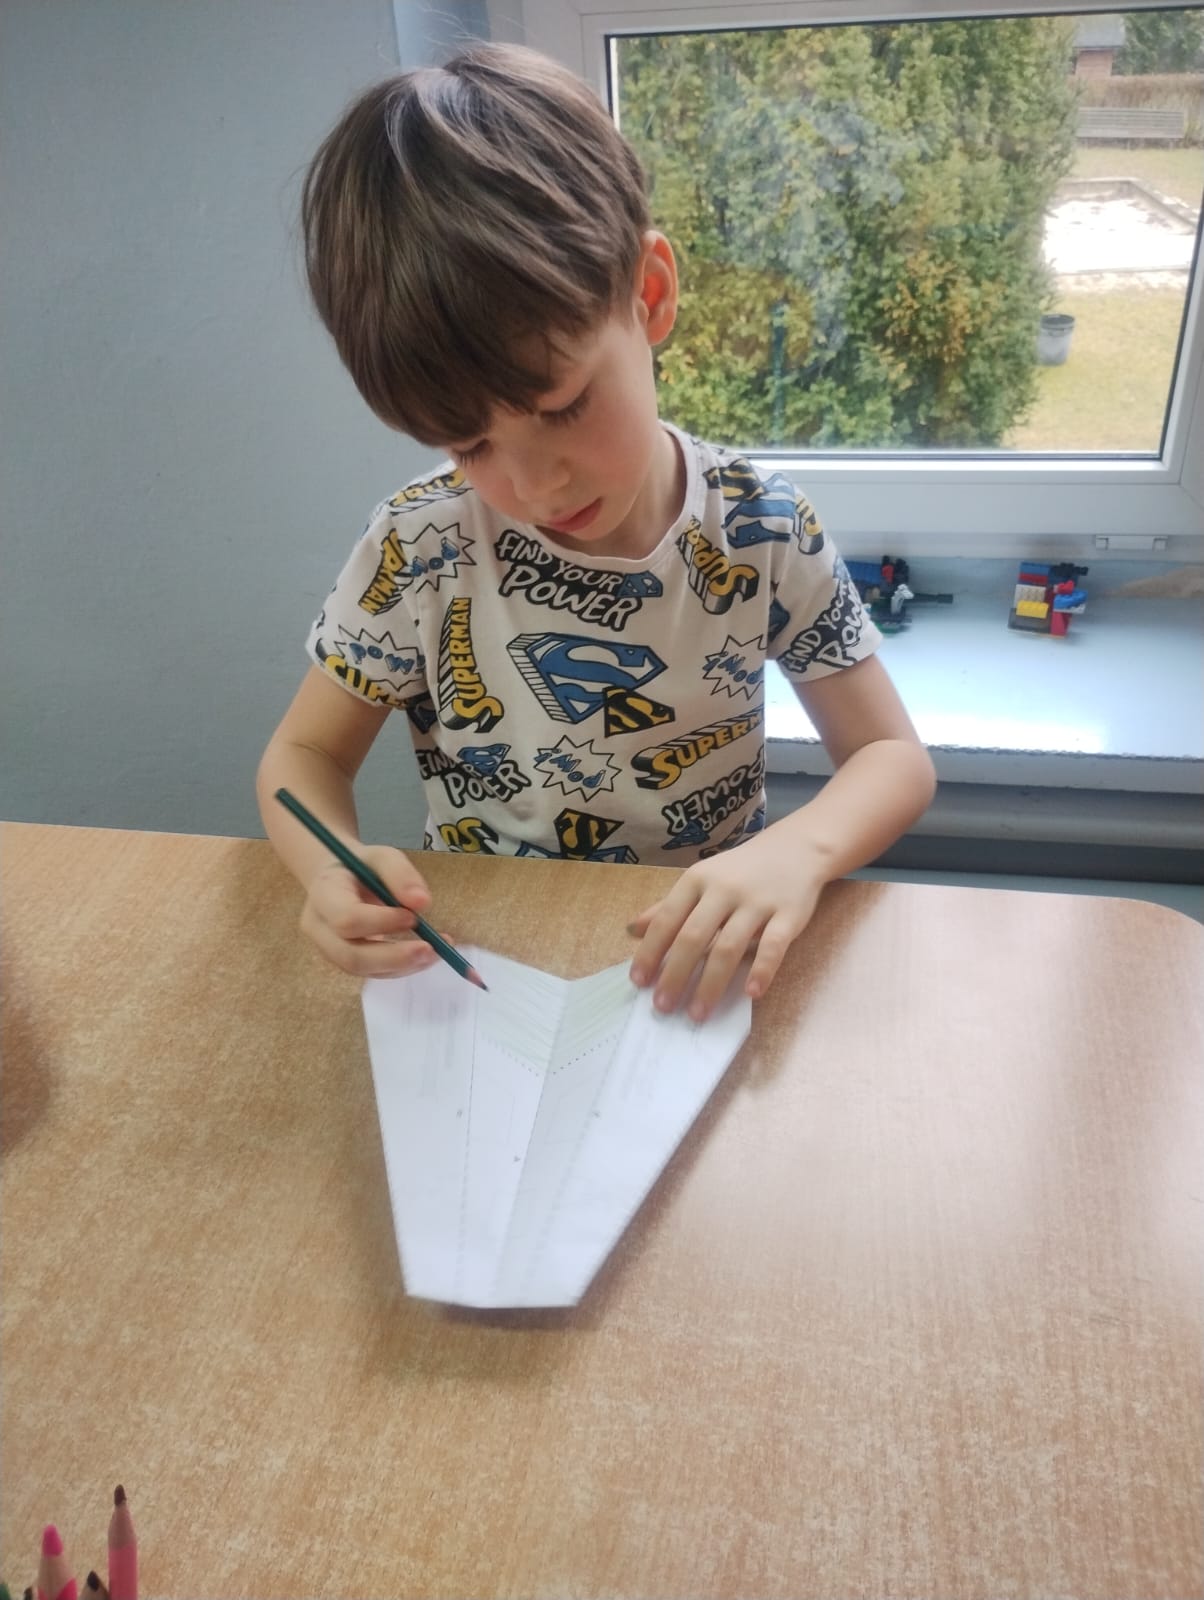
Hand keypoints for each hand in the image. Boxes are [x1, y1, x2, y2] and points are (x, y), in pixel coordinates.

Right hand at [299, 846, 438, 977]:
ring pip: (364, 970)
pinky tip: (427, 955)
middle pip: (351, 956)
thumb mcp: (382, 856)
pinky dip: (403, 967)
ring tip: (436, 952)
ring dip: (403, 966)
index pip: (346, 919)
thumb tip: (422, 903)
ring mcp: (330, 950)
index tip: (414, 917)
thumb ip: (400, 874)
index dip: (382, 922)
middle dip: (394, 957)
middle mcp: (320, 929)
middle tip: (431, 949)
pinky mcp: (347, 962)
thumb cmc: (362, 867)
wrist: (341, 880)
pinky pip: (374, 972)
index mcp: (324, 896)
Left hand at [627, 831, 825, 1021]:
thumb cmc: (740, 871)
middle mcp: (724, 890)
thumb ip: (668, 906)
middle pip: (694, 936)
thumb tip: (632, 930)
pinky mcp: (788, 914)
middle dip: (675, 974)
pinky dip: (762, 970)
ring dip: (711, 983)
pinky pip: (773, 945)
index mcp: (697, 880)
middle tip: (663, 1007)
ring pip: (729, 946)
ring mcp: (757, 902)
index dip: (651, 951)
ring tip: (698, 1013)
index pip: (667, 919)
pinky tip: (751, 993)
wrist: (796, 848)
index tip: (639, 982)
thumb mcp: (701, 880)